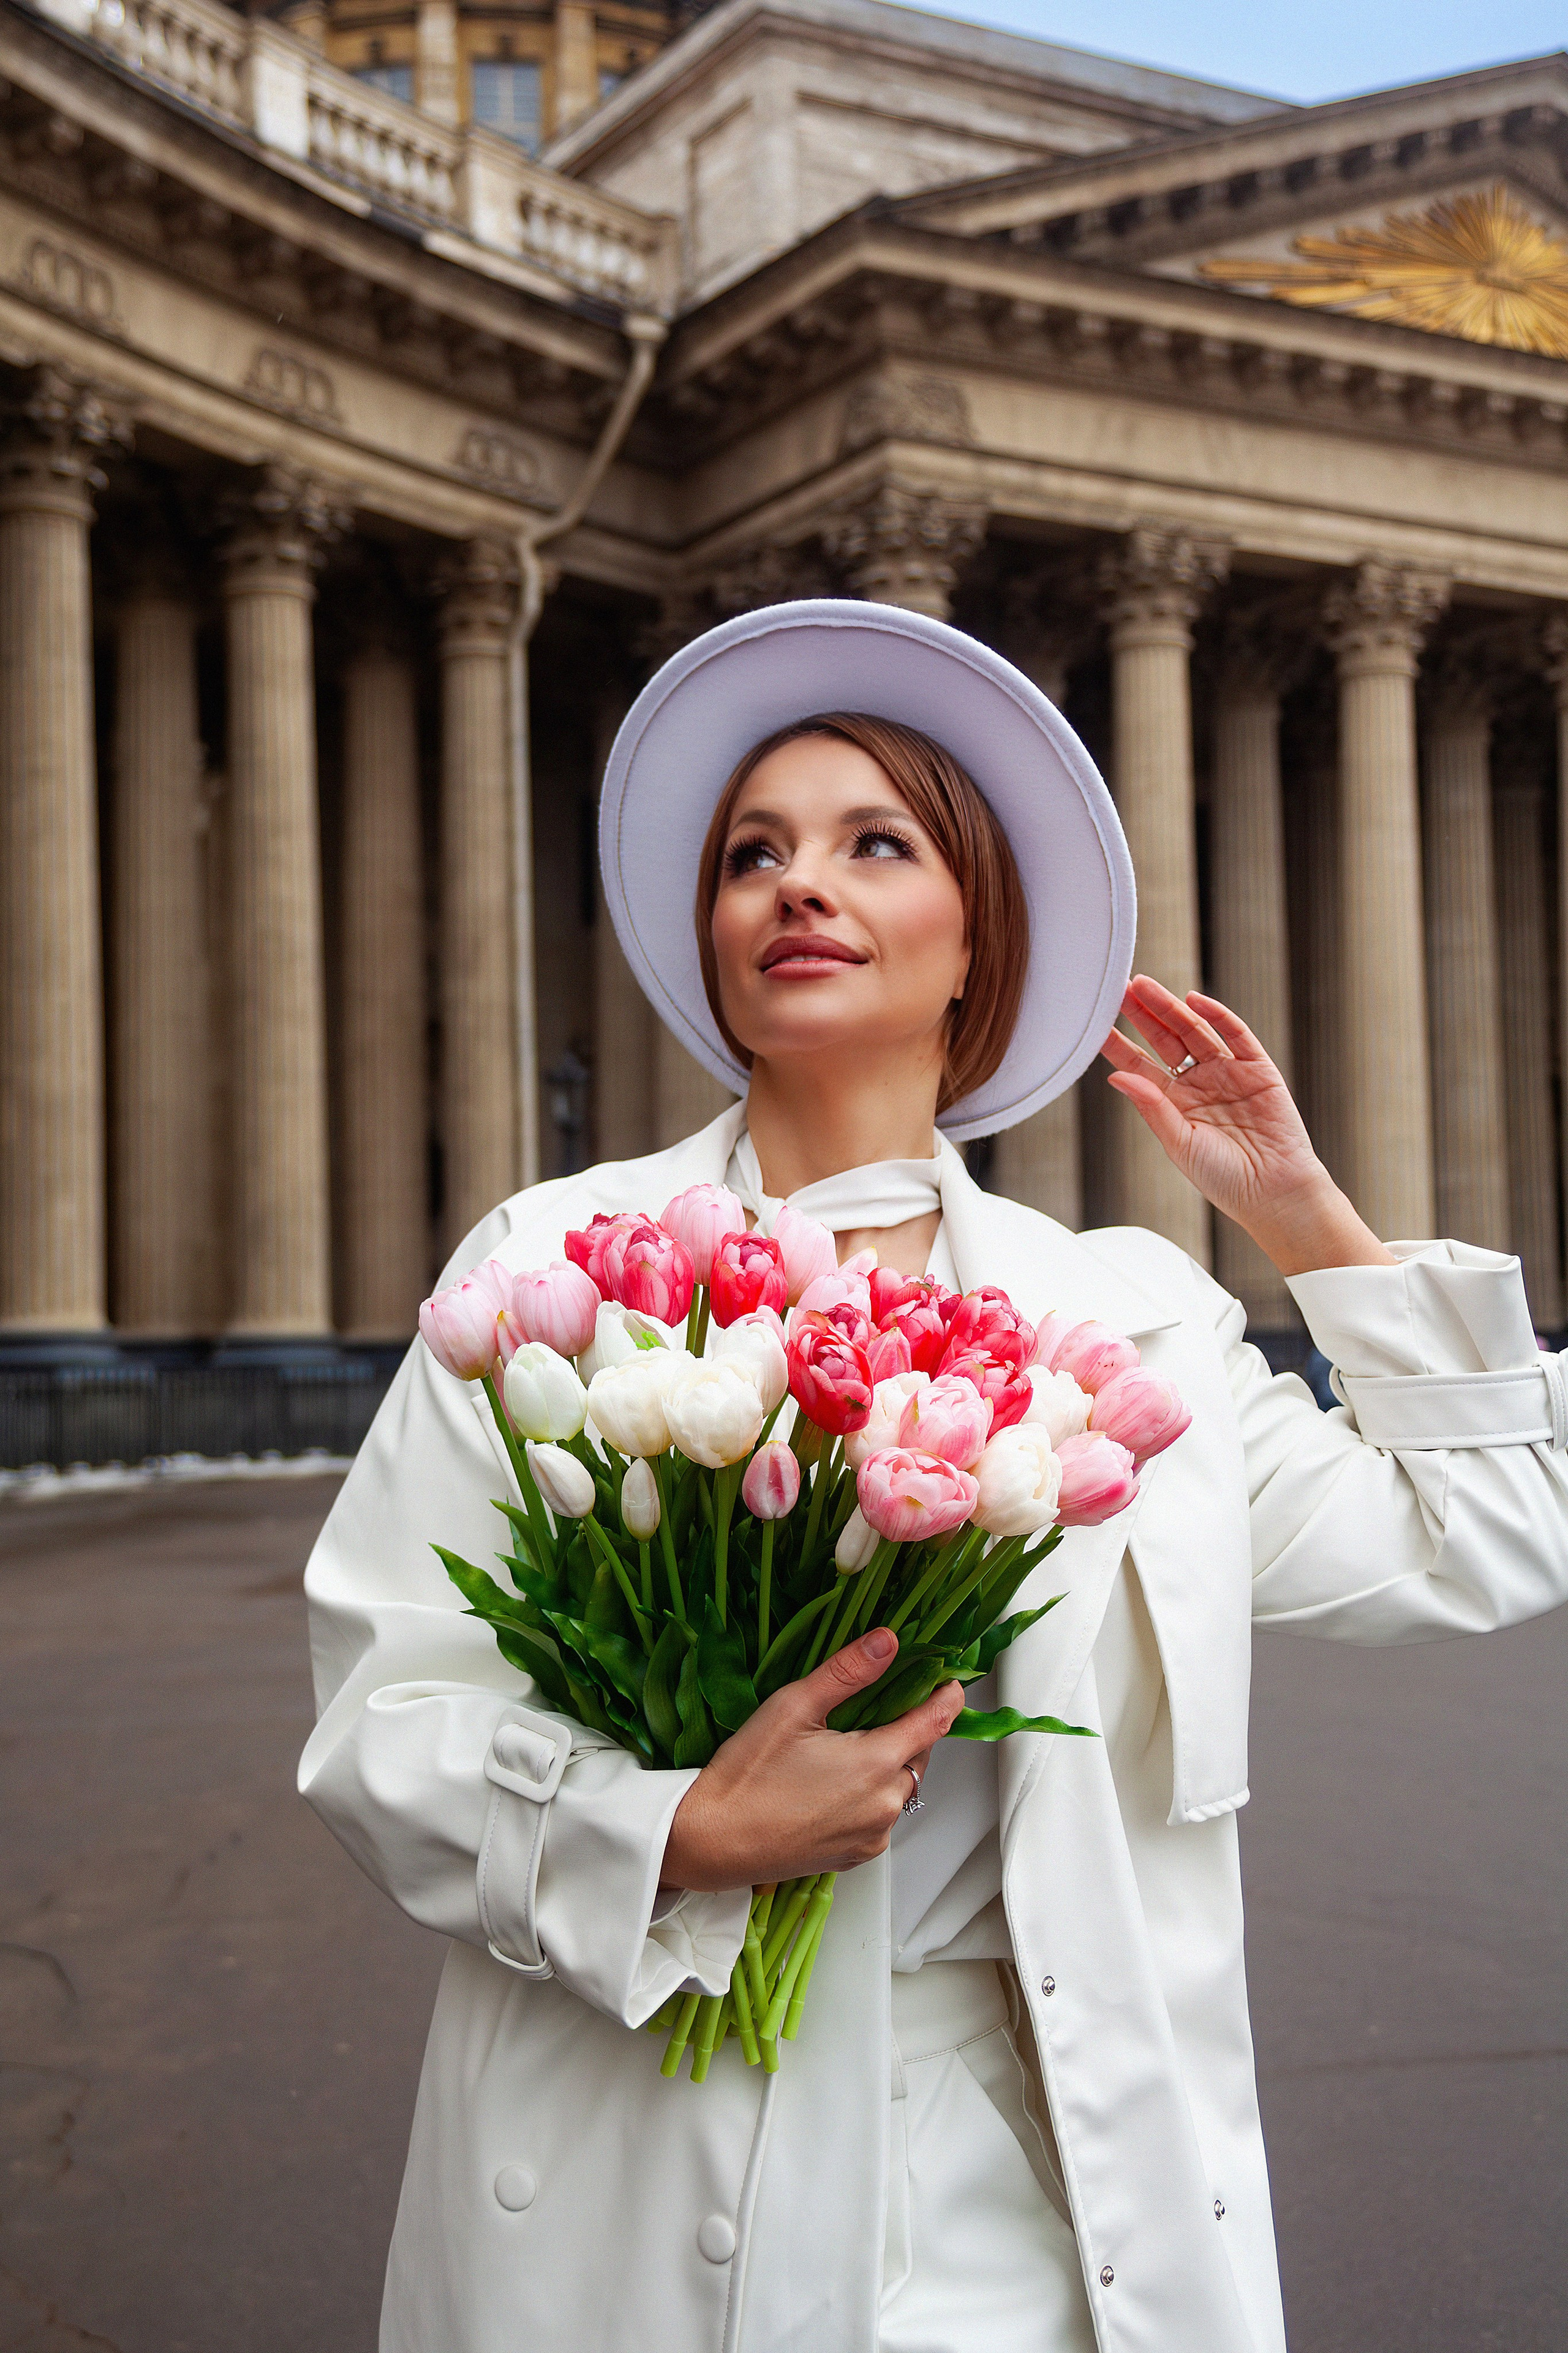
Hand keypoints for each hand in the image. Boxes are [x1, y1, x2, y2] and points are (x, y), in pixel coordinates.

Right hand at [659, 1629, 962, 1891]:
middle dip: (911, 1728)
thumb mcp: (794, 1706)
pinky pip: (880, 1816)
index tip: (949, 1679)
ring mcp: (872, 1836)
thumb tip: (888, 1642)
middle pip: (919, 1755)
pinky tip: (835, 1782)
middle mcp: (884, 1805)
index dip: (946, 1696)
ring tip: (851, 1743)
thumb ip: (847, 1672)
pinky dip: (871, 1795)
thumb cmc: (748, 1774)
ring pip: (901, 1787)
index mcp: (877, 1764)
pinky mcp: (856, 1856)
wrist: (712, 1842)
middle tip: (883, 1705)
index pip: (935, 1722)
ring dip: (890, 1763)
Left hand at [1101, 977, 1394, 1276]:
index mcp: (1174, 1103)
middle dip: (1143, 1015)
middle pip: (1165, 1040)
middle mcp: (1199, 1083)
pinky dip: (1217, 1016)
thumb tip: (1117, 1076)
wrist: (1275, 1194)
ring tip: (1145, 986)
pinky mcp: (1258, 1070)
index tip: (1095, 1024)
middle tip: (1120, 989)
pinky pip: (1236, 1036)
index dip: (1119, 1044)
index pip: (1140, 1065)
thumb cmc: (1225, 1179)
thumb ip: (1151, 1107)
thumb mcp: (1179, 1143)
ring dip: (1171, 1008)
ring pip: (1195, 1031)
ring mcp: (1228, 1074)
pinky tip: (1195, 1001)